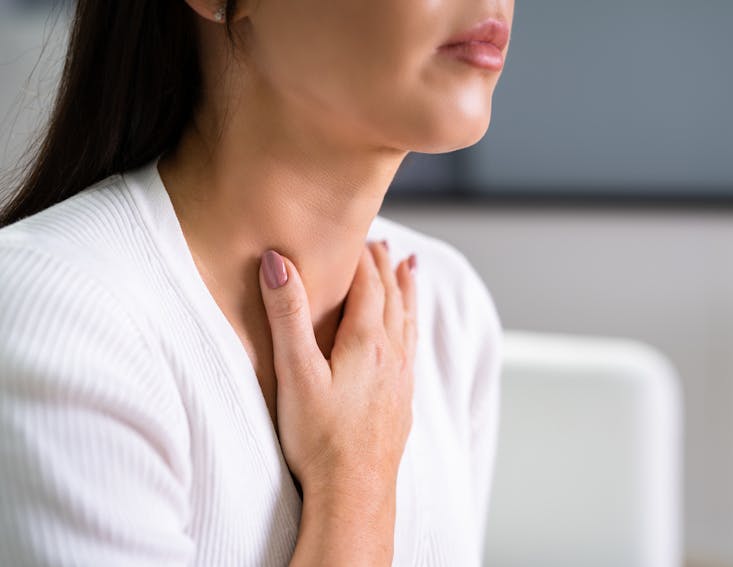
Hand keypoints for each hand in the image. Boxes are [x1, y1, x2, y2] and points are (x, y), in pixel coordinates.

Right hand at [258, 241, 417, 504]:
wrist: (355, 493)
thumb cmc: (321, 438)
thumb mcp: (295, 372)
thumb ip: (288, 315)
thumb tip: (279, 262)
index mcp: (367, 341)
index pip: (368, 283)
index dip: (362, 256)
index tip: (357, 233)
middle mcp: (392, 354)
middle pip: (392, 296)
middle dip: (384, 265)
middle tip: (381, 241)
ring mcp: (401, 378)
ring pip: (408, 319)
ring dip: (406, 289)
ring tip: (410, 268)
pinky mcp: (403, 400)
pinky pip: (412, 347)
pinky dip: (412, 324)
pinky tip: (409, 332)